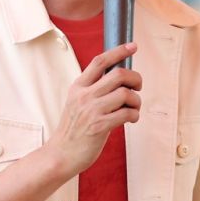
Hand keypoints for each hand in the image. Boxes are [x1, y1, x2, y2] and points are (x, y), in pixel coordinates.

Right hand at [44, 43, 139, 178]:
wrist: (61, 154)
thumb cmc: (73, 129)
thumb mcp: (77, 102)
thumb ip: (93, 89)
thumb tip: (119, 77)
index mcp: (78, 86)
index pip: (99, 61)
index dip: (118, 51)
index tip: (132, 46)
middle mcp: (84, 95)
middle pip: (118, 74)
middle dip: (135, 78)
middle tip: (138, 87)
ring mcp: (91, 110)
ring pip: (126, 94)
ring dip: (137, 101)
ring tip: (134, 108)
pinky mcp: (99, 126)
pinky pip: (126, 113)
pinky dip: (134, 115)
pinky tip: (131, 119)